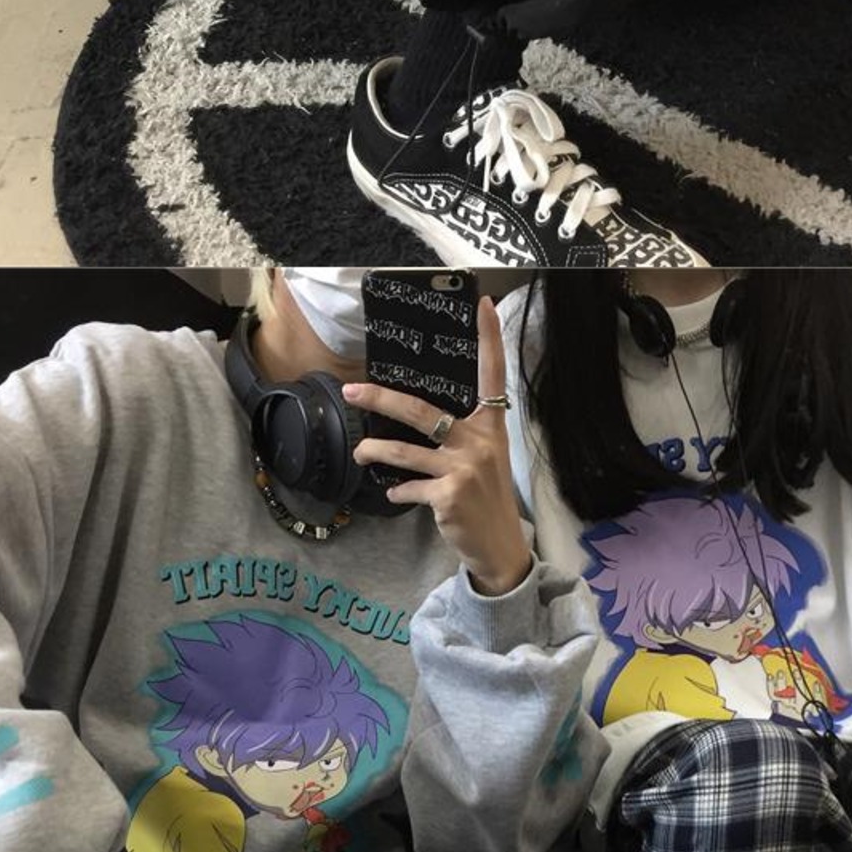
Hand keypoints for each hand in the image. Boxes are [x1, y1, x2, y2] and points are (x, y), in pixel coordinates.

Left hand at [344, 297, 531, 597]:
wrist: (500, 547)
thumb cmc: (487, 499)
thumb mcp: (485, 460)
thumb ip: (460, 436)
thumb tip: (416, 420)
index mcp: (490, 427)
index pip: (492, 374)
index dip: (488, 339)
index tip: (482, 304)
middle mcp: (478, 442)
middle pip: (420, 410)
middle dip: (380, 398)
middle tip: (350, 390)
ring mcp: (463, 469)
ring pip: (403, 451)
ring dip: (374, 451)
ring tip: (360, 453)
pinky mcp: (448, 495)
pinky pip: (408, 487)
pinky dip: (397, 493)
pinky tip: (394, 496)